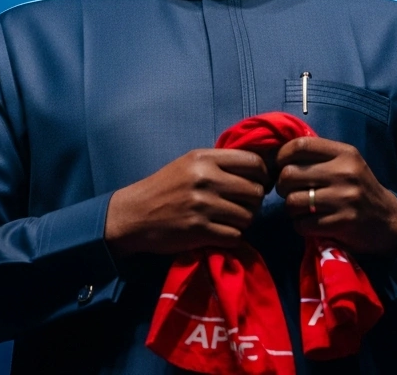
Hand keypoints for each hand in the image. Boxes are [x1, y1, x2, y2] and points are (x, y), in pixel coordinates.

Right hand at [105, 149, 268, 256]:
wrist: (133, 215)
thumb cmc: (165, 188)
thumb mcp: (189, 164)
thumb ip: (220, 163)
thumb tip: (259, 168)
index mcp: (205, 158)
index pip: (253, 162)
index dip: (263, 175)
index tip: (258, 184)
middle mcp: (205, 179)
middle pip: (255, 192)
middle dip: (254, 203)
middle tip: (243, 207)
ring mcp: (202, 205)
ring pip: (248, 216)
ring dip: (243, 222)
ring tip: (230, 221)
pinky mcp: (198, 230)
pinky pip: (235, 236)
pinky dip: (232, 238)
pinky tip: (221, 233)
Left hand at [275, 136, 396, 256]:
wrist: (387, 221)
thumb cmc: (358, 189)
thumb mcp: (346, 163)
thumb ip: (319, 155)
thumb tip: (279, 154)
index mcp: (345, 153)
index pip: (300, 145)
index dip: (282, 156)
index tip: (281, 166)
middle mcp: (345, 173)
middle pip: (289, 174)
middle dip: (283, 186)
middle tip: (290, 191)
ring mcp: (344, 199)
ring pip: (292, 201)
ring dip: (291, 208)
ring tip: (302, 208)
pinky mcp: (341, 223)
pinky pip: (302, 224)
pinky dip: (300, 225)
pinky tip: (311, 223)